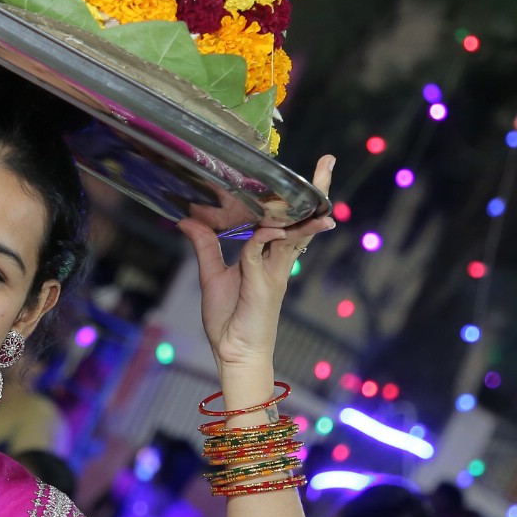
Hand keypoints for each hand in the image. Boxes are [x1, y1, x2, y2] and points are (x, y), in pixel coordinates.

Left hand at [179, 156, 336, 367]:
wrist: (233, 352)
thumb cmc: (228, 319)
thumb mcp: (211, 274)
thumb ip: (205, 245)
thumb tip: (188, 221)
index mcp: (268, 258)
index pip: (286, 222)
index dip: (294, 201)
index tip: (303, 177)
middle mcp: (278, 262)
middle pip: (301, 222)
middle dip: (316, 196)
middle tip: (328, 163)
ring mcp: (276, 272)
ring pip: (294, 234)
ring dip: (308, 211)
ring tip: (323, 188)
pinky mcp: (267, 284)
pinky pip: (265, 252)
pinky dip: (265, 237)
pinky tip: (267, 226)